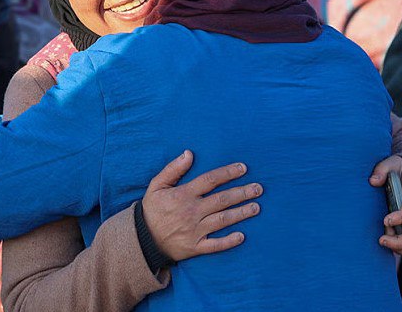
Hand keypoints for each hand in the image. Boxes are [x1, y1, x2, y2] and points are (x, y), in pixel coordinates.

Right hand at [141, 150, 262, 261]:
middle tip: (259, 188)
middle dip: (242, 193)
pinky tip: (242, 236)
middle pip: (222, 200)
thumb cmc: (152, 209)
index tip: (243, 168)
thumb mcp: (156, 185)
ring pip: (222, 220)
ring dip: (241, 213)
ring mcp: (194, 230)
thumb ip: (173, 169)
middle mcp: (191, 212)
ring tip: (256, 207)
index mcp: (183, 195)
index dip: (227, 173)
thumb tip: (189, 153)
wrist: (143, 239)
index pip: (210, 180)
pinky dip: (228, 241)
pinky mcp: (195, 247)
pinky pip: (215, 245)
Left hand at [368, 155, 401, 252]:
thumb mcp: (392, 163)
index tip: (386, 220)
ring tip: (381, 241)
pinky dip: (399, 248)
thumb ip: (382, 169)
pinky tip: (386, 244)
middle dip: (400, 241)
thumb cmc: (400, 172)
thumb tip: (373, 181)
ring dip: (399, 246)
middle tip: (381, 240)